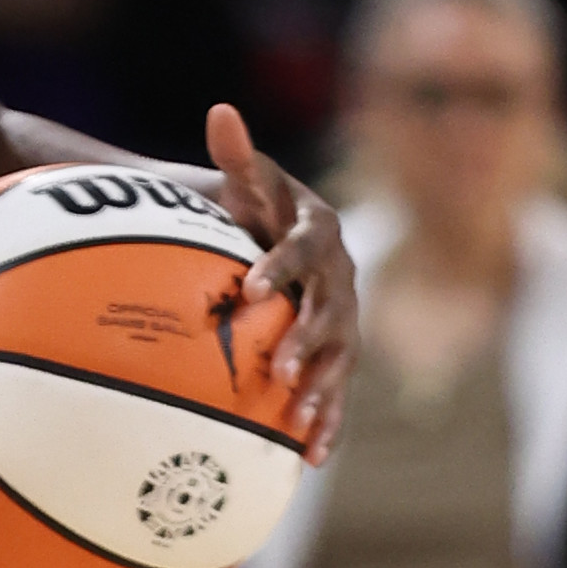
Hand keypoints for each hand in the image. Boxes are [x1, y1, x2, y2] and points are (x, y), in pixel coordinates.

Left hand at [186, 102, 356, 462]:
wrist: (271, 240)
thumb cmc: (251, 207)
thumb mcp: (244, 180)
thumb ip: (236, 152)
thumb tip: (221, 109)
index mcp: (319, 231)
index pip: (301, 248)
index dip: (279, 267)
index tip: (250, 289)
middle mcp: (341, 275)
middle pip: (330, 310)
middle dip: (309, 340)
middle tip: (280, 367)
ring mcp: (345, 318)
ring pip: (341, 358)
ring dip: (322, 389)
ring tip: (297, 417)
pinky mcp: (337, 354)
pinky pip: (337, 390)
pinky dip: (327, 422)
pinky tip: (311, 457)